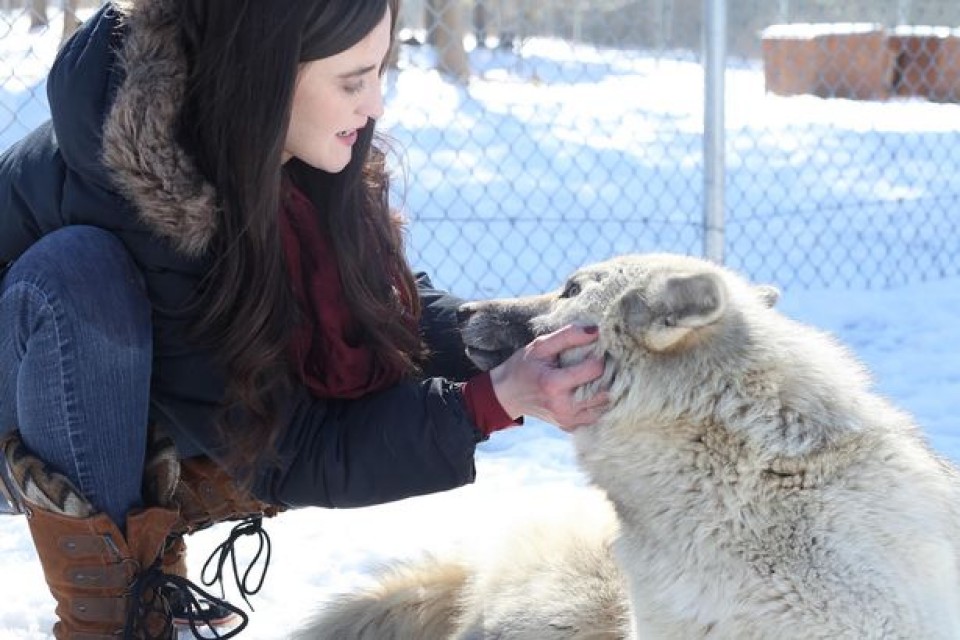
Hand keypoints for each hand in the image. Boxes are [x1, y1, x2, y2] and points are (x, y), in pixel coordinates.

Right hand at [488, 324, 608, 431]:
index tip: (594, 351)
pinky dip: (597, 403)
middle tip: (599, 363)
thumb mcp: (540, 346)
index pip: (595, 369)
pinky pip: (596, 415)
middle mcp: (563, 406)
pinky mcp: (570, 427)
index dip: (599, 357)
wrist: (507, 395)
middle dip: (607, 374)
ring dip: (605, 389)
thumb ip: (568, 336)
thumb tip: (596, 331)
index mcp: (554, 384)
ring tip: (594, 377)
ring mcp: (567, 420)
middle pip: (605, 390)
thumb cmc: (524, 366)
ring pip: (604, 405)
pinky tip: (589, 391)